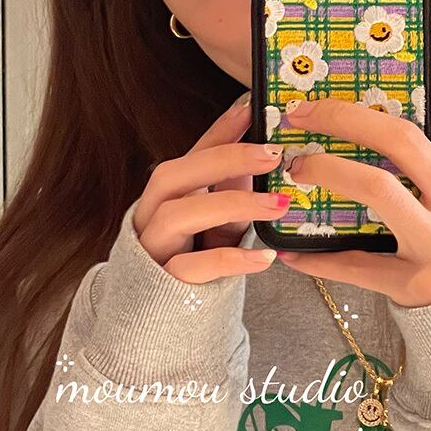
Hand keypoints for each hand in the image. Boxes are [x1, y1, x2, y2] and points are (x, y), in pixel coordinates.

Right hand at [132, 91, 290, 282]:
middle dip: (223, 159)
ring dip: (231, 205)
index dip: (220, 130)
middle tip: (272, 154)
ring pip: (178, 216)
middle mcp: (152, 216)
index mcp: (167, 196)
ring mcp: (153, 250)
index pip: (192, 154)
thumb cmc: (195, 261)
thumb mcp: (218, 224)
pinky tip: (264, 257)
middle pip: (173, 175)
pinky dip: (230, 260)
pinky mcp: (163, 286)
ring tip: (277, 204)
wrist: (162, 321)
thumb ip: (233, 191)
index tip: (252, 109)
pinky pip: (191, 268)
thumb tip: (266, 157)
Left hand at [277, 0, 430, 307]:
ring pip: (377, 190)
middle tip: (300, 112)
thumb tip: (367, 121)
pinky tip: (290, 253)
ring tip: (295, 168)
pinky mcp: (420, 284)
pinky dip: (319, 258)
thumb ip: (426, 162)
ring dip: (326, 173)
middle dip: (345, 118)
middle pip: (403, 139)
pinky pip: (357, 263)